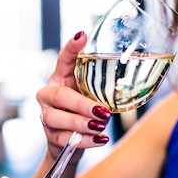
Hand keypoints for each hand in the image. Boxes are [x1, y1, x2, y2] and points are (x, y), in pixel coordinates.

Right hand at [36, 31, 110, 158]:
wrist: (71, 142)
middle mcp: (49, 94)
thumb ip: (102, 87)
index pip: (63, 59)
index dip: (71, 48)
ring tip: (100, 126)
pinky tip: (99, 139)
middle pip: (59, 95)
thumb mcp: (93, 95)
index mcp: (61, 78)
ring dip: (80, 123)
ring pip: (56, 118)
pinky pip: (64, 138)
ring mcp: (46, 115)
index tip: (82, 35)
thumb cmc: (84, 112)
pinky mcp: (50, 135)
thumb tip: (131, 82)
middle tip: (102, 111)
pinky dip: (84, 140)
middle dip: (81, 104)